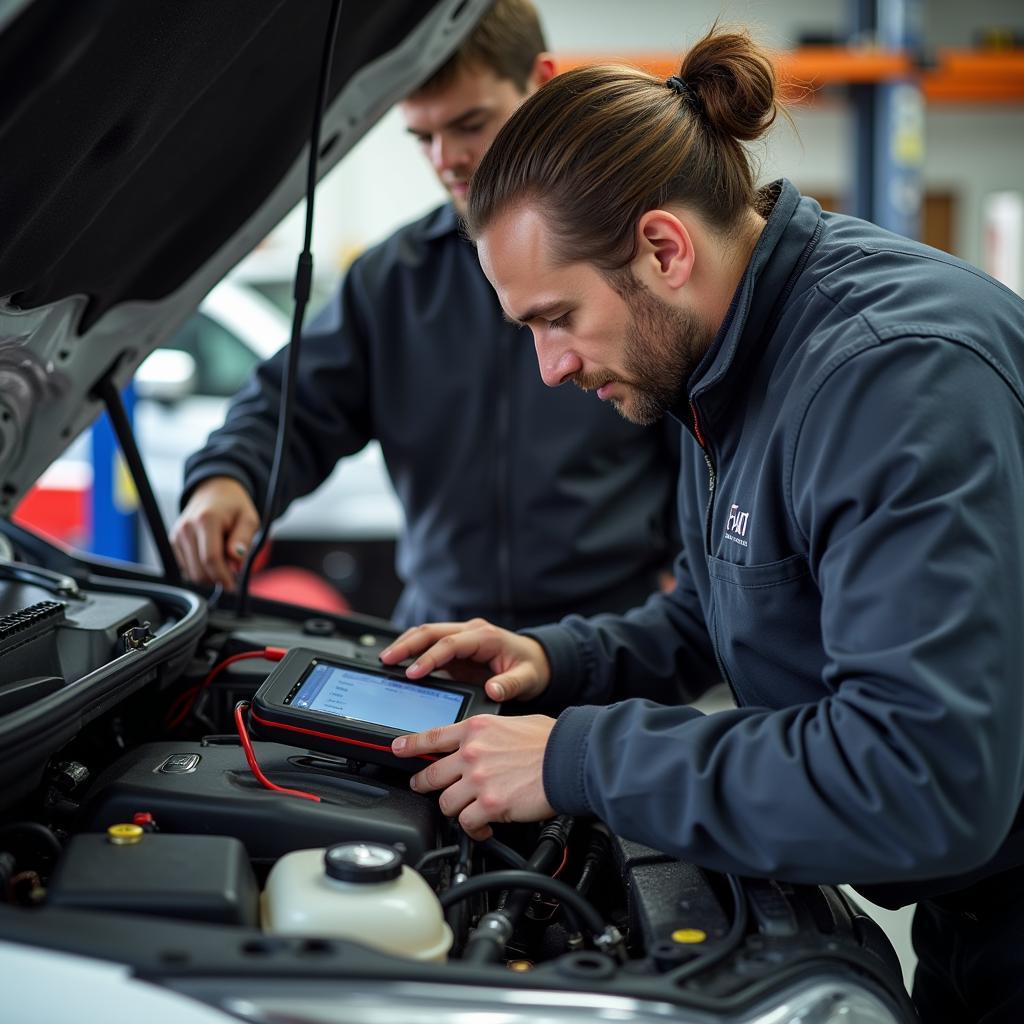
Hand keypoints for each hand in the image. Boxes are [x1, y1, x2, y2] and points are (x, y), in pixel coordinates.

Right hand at [170, 476, 259, 590]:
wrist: (214, 491)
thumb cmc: (234, 505)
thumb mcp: (249, 518)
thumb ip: (243, 539)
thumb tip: (236, 561)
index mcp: (206, 520)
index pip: (211, 559)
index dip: (223, 577)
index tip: (234, 587)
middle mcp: (187, 528)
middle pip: (199, 571)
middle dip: (217, 578)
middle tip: (233, 572)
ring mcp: (177, 536)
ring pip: (191, 573)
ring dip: (209, 575)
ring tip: (224, 560)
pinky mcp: (173, 542)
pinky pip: (187, 568)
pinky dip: (201, 569)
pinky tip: (211, 557)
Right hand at [379, 618, 550, 703]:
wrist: (536, 660)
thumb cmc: (531, 668)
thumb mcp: (527, 678)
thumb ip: (511, 685)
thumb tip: (493, 690)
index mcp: (485, 637)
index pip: (450, 643)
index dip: (430, 657)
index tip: (412, 673)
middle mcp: (470, 631)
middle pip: (431, 631)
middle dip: (406, 644)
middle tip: (386, 660)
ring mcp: (460, 637)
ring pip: (426, 633)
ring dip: (405, 644)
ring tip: (385, 659)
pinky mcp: (454, 647)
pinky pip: (428, 644)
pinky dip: (411, 650)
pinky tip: (396, 662)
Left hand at [393, 714, 556, 839]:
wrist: (569, 758)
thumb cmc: (550, 741)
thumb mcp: (512, 724)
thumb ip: (489, 736)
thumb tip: (482, 746)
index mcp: (476, 729)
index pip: (432, 737)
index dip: (409, 745)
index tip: (397, 749)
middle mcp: (472, 753)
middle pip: (431, 774)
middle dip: (424, 784)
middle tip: (424, 788)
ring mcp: (478, 779)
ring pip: (445, 802)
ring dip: (455, 809)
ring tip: (466, 812)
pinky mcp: (489, 805)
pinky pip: (466, 823)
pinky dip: (473, 830)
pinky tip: (482, 828)